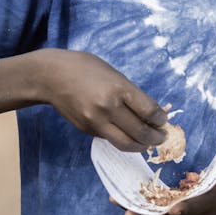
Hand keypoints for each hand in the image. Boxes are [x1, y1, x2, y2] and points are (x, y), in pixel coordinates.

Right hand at [35, 49, 166, 151]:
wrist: (51, 76)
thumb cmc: (85, 68)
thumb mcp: (113, 73)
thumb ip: (131, 93)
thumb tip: (151, 112)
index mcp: (118, 88)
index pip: (148, 111)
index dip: (160, 120)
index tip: (164, 121)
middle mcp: (108, 108)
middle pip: (140, 132)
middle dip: (156, 138)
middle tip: (162, 137)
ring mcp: (96, 122)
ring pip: (126, 144)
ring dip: (142, 146)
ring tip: (149, 143)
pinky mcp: (87, 130)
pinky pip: (111, 139)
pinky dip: (124, 140)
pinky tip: (130, 136)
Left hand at [112, 156, 215, 214]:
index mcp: (208, 204)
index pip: (196, 208)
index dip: (185, 210)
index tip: (173, 210)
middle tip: (128, 213)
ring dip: (136, 211)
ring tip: (116, 201)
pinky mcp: (172, 213)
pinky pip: (153, 213)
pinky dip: (138, 208)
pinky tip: (121, 199)